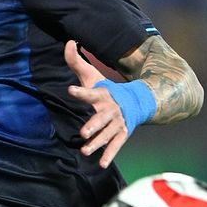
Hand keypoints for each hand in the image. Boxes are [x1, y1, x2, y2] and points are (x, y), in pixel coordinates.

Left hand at [65, 39, 130, 167]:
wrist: (138, 100)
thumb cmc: (107, 89)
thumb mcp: (93, 76)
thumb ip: (77, 62)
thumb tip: (69, 42)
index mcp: (102, 95)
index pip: (90, 92)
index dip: (81, 91)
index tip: (70, 90)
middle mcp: (110, 110)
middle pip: (101, 118)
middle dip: (93, 125)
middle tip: (82, 132)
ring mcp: (117, 123)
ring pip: (107, 134)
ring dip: (97, 143)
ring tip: (85, 151)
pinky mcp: (122, 133)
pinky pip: (116, 145)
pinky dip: (109, 154)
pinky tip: (101, 164)